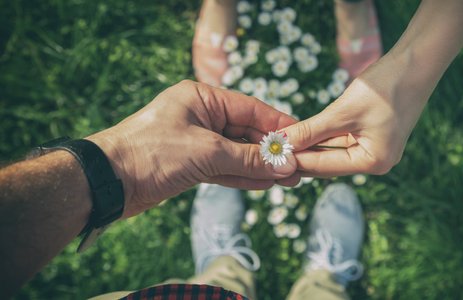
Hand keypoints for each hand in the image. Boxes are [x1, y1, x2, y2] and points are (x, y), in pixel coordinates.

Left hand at [88, 80, 297, 217]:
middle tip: (299, 166)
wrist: (109, 181)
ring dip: (261, 166)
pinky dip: (243, 176)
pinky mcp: (191, 164)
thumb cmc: (152, 152)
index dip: (278, 125)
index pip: (250, 109)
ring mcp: (196, 141)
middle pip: (245, 132)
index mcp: (202, 98)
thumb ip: (247, 158)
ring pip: (237, 152)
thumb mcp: (206, 152)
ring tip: (290, 179)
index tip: (301, 138)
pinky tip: (266, 183)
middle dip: (271, 150)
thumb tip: (283, 164)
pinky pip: (224, 168)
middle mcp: (200, 116)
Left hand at [283, 55, 427, 176]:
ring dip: (309, 146)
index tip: (269, 156)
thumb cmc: (385, 87)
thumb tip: (283, 145)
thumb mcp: (343, 111)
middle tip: (269, 151)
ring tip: (280, 142)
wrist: (415, 63)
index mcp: (373, 162)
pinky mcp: (371, 136)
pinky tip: (301, 133)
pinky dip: (322, 137)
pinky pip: (340, 140)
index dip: (295, 160)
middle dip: (301, 155)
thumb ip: (312, 130)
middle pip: (328, 163)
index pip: (325, 166)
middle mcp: (375, 161)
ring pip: (332, 152)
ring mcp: (374, 149)